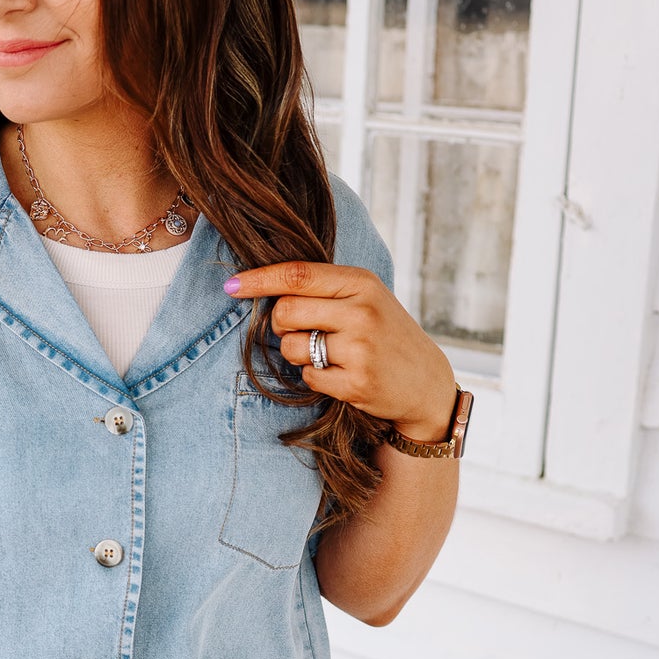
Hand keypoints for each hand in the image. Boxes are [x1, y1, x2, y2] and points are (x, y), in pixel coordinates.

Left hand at [224, 261, 456, 442]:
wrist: (426, 382)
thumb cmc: (385, 334)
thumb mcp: (366, 298)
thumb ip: (323, 290)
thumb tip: (262, 287)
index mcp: (361, 283)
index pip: (297, 275)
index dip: (259, 280)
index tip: (232, 286)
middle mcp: (361, 312)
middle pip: (286, 312)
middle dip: (280, 324)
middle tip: (298, 331)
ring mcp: (359, 349)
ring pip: (292, 347)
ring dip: (297, 354)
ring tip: (327, 355)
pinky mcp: (356, 383)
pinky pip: (308, 377)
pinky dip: (315, 378)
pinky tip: (340, 374)